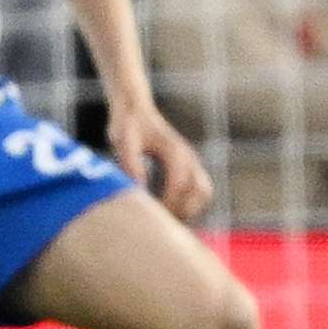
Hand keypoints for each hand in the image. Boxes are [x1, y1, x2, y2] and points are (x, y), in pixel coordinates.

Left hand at [112, 102, 213, 220]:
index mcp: (174, 151)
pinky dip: (190, 204)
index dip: (168, 203)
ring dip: (190, 209)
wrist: (136, 109)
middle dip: (182, 210)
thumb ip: (130, 163)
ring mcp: (192, 161)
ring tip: (165, 216)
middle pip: (200, 191)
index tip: (151, 214)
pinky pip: (199, 191)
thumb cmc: (128, 125)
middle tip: (159, 218)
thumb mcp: (123, 141)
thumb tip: (138, 189)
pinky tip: (167, 209)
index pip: (179, 184)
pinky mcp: (189, 166)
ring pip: (204, 193)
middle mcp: (188, 156)